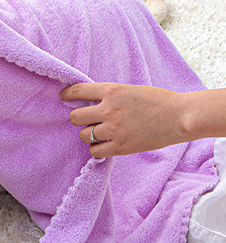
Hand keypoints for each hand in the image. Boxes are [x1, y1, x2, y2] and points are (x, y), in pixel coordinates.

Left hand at [59, 82, 189, 157]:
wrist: (180, 116)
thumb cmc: (158, 101)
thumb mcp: (130, 90)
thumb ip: (110, 96)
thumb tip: (90, 104)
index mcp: (111, 91)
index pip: (77, 91)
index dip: (66, 95)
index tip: (63, 98)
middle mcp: (108, 110)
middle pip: (75, 117)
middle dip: (79, 119)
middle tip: (87, 121)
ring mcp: (114, 129)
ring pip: (83, 135)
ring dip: (88, 135)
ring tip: (100, 134)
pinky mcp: (121, 147)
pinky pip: (95, 151)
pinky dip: (97, 149)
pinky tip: (104, 146)